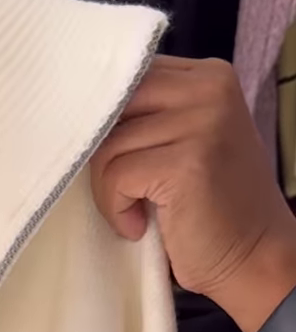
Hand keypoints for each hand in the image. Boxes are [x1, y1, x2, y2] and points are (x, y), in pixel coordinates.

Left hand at [91, 56, 295, 331]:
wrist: (253, 257)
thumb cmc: (209, 206)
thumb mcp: (185, 141)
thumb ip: (149, 114)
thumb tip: (76, 109)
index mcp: (208, 75)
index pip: (129, 74)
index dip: (106, 117)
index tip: (110, 156)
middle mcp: (209, 88)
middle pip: (114, 103)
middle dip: (100, 152)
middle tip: (120, 189)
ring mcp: (202, 121)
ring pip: (109, 142)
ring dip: (108, 188)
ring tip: (136, 213)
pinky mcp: (187, 162)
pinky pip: (117, 175)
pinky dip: (117, 208)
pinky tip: (139, 225)